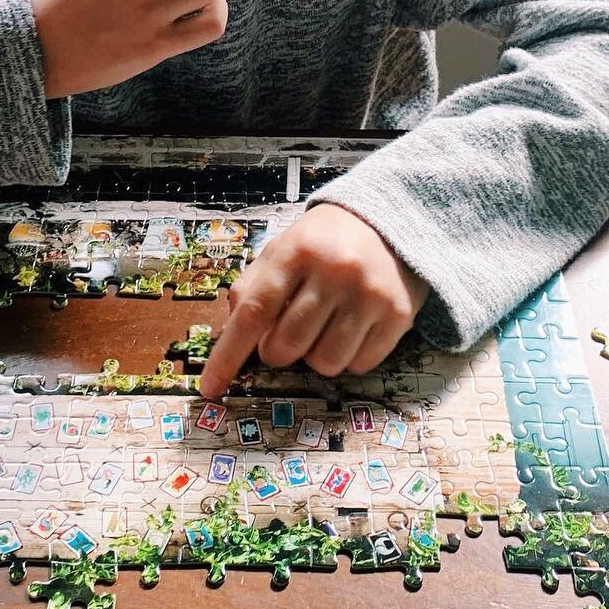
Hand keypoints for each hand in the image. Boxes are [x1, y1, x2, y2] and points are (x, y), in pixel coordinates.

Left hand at [199, 204, 428, 398]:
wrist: (388, 220)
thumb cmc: (324, 242)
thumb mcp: (282, 248)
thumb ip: (251, 287)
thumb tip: (231, 335)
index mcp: (296, 252)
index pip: (254, 312)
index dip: (228, 355)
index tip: (210, 387)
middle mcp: (335, 272)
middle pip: (287, 346)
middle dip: (277, 351)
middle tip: (287, 331)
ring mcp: (370, 295)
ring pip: (324, 363)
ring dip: (315, 357)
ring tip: (323, 328)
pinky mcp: (399, 315)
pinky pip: (360, 365)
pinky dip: (348, 358)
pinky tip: (351, 329)